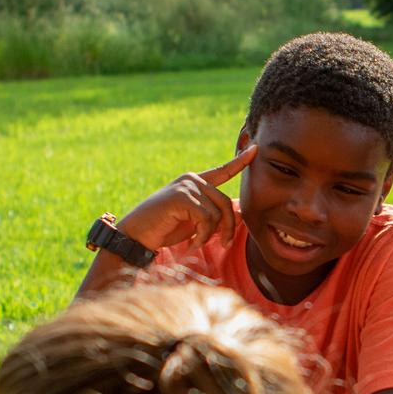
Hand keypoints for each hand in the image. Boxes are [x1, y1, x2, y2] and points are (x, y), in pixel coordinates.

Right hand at [118, 144, 255, 252]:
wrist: (136, 235)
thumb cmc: (164, 229)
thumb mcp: (194, 221)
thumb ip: (214, 214)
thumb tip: (240, 214)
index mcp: (195, 182)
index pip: (222, 171)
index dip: (239, 162)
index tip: (255, 149)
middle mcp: (191, 179)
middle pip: (225, 202)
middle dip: (229, 227)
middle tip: (223, 244)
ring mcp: (186, 186)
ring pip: (217, 213)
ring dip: (211, 234)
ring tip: (198, 244)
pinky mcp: (181, 196)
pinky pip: (206, 219)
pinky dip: (202, 236)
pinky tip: (192, 244)